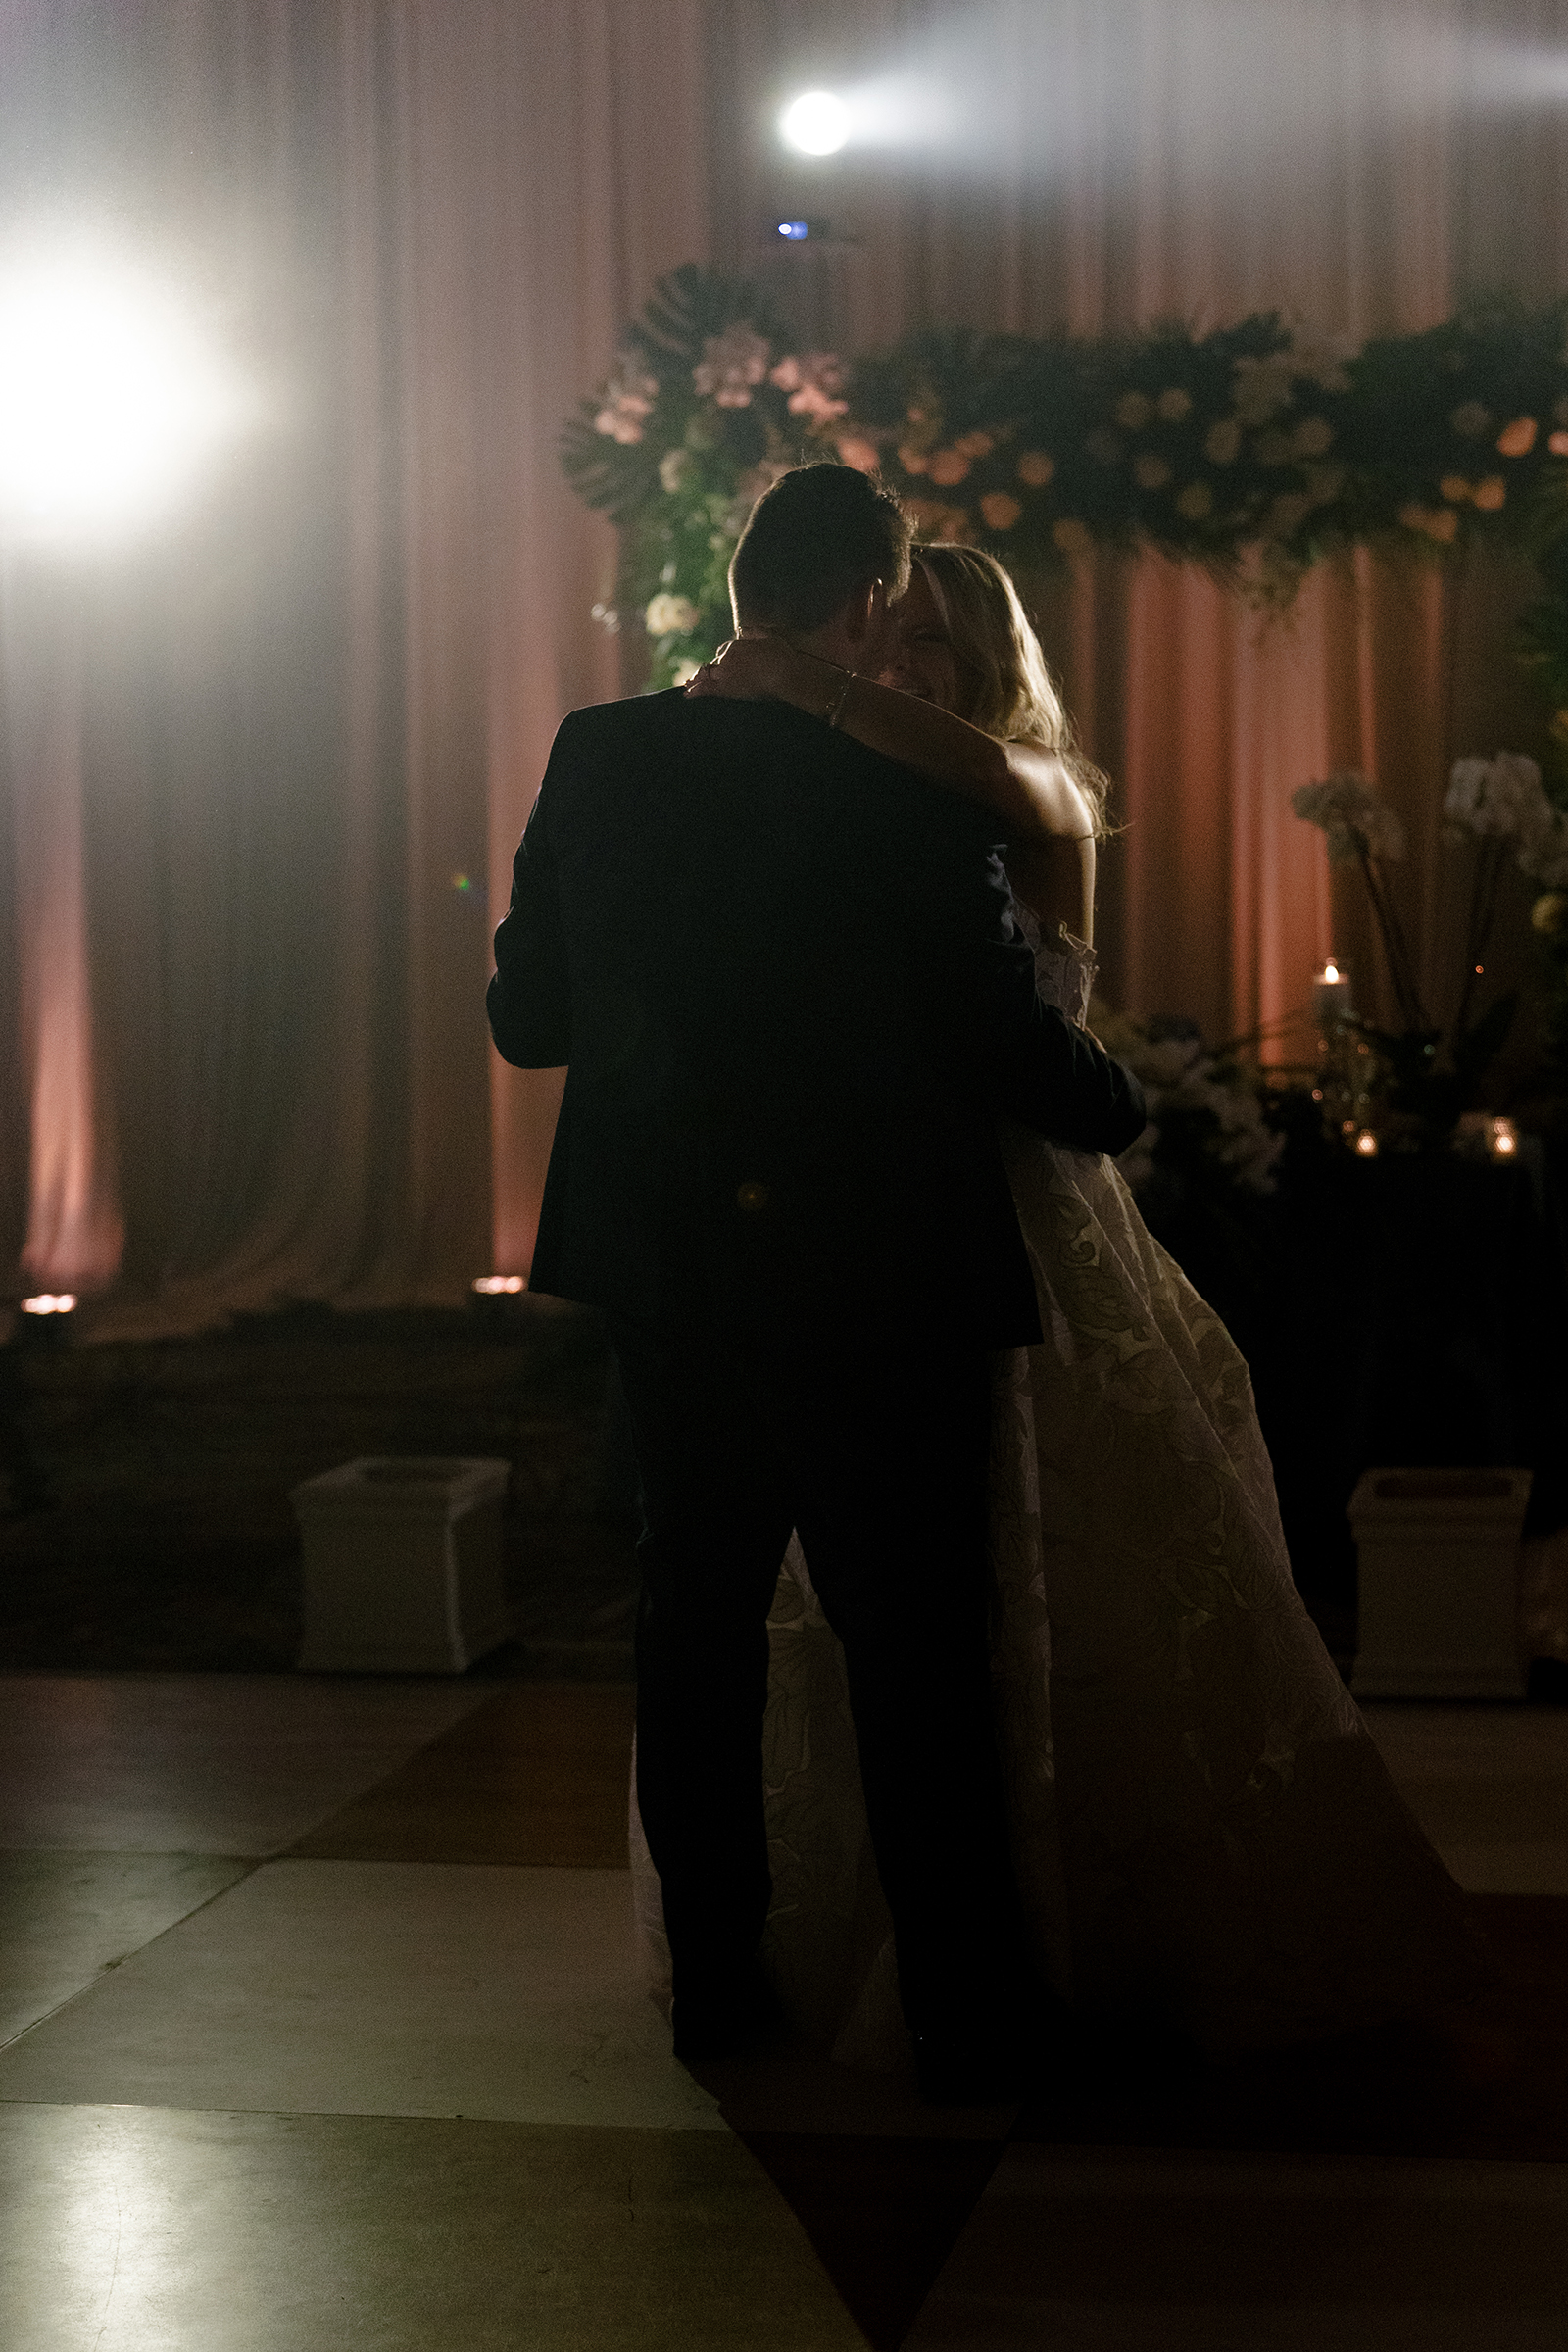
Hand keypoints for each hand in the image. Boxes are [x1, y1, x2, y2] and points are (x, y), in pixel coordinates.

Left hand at [683, 633, 809, 704]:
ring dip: (696, 680)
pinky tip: (686, 695)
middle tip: (698, 676)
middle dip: (709, 670)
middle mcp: (727, 657)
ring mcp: (725, 673)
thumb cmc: (782, 657)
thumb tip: (741, 630)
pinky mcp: (726, 688)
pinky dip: (695, 692)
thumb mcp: (769, 637)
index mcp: (736, 645)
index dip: (725, 659)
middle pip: (714, 664)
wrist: (785, 675)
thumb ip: (754, 632)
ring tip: (688, 685)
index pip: (724, 652)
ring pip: (707, 676)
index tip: (725, 666)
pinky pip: (706, 689)